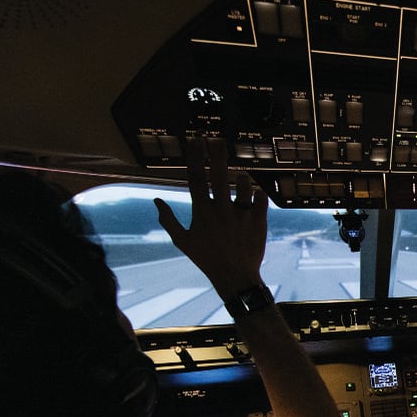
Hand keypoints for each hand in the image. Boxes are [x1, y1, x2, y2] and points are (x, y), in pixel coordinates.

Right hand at [154, 138, 268, 295]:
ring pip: (243, 183)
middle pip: (218, 174)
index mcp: (202, 212)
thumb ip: (168, 219)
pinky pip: (260, 197)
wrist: (235, 277)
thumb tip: (156, 200)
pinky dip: (256, 195)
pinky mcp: (259, 220)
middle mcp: (222, 209)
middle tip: (215, 139)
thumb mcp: (182, 241)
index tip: (194, 140)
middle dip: (216, 153)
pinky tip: (253, 198)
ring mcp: (242, 214)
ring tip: (237, 181)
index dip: (194, 156)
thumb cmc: (206, 258)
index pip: (195, 177)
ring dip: (240, 178)